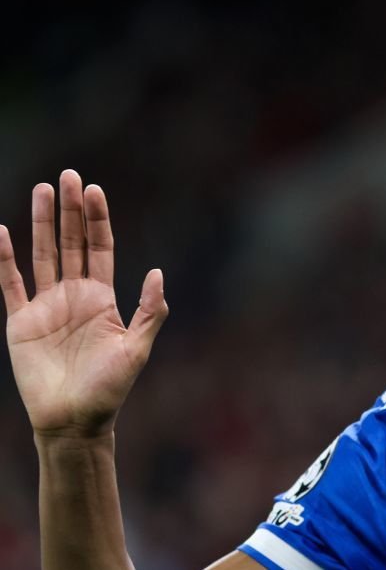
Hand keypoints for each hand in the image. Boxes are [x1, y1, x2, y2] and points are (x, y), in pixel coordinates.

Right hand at [1, 170, 167, 437]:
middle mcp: (74, 295)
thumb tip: (157, 272)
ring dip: (42, 223)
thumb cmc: (109, 389)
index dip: (97, 220)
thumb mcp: (137, 349)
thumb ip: (149, 311)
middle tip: (69, 176)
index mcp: (103, 298)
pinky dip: (3, 259)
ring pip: (42, 254)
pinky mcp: (20, 322)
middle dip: (71, 210)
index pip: (99, 248)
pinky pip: (9, 284)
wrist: (74, 421)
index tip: (96, 190)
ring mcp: (46, 306)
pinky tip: (1, 232)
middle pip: (71, 243)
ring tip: (42, 189)